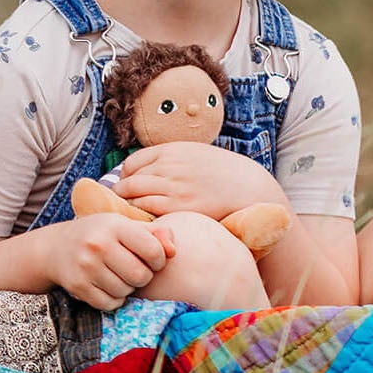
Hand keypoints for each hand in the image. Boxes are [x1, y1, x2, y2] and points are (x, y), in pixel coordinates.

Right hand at [38, 211, 176, 309]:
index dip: (159, 259)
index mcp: (114, 225)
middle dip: (143, 277)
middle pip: (141, 276)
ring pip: (125, 292)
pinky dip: (113, 299)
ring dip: (127, 288)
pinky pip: (110, 304)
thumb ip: (155, 233)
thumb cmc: (100, 235)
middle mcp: (98, 244)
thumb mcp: (124, 225)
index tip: (151, 259)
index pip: (153, 250)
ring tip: (118, 276)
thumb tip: (173, 250)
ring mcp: (86, 266)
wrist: (56, 247)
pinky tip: (106, 286)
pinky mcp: (78, 285)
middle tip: (134, 270)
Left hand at [113, 141, 285, 221]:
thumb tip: (142, 169)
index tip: (128, 186)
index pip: (131, 163)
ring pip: (134, 195)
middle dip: (122, 194)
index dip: (126, 177)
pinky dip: (141, 215)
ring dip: (128, 206)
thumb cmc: (222, 173)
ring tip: (132, 215)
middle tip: (123, 206)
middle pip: (128, 181)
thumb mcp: (194, 153)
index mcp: (171, 150)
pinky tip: (146, 221)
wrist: (250, 188)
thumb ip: (169, 158)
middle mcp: (169, 167)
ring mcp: (174, 187)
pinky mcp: (180, 207)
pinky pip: (147, 210)